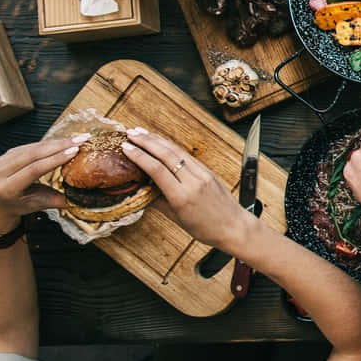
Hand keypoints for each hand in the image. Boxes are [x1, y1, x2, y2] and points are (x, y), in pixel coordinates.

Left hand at [0, 135, 89, 227]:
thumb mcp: (39, 205)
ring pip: (33, 147)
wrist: (0, 202)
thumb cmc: (20, 205)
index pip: (34, 169)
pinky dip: (49, 143)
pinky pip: (31, 145)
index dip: (55, 159)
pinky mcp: (8, 153)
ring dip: (57, 142)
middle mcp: (0, 173)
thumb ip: (59, 200)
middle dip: (60, 145)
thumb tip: (83, 197)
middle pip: (33, 154)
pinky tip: (63, 141)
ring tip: (76, 139)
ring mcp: (2, 161)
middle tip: (81, 140)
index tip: (74, 151)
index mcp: (7, 189)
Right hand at [119, 129, 253, 251]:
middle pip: (167, 155)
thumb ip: (158, 201)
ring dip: (158, 140)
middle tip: (130, 133)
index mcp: (182, 196)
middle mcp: (193, 181)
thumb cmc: (205, 228)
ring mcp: (203, 174)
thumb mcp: (176, 218)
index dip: (139, 156)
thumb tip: (141, 189)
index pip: (157, 169)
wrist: (234, 227)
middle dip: (147, 141)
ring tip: (142, 132)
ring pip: (178, 152)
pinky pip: (188, 156)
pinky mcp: (209, 171)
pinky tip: (162, 142)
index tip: (126, 147)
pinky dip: (172, 147)